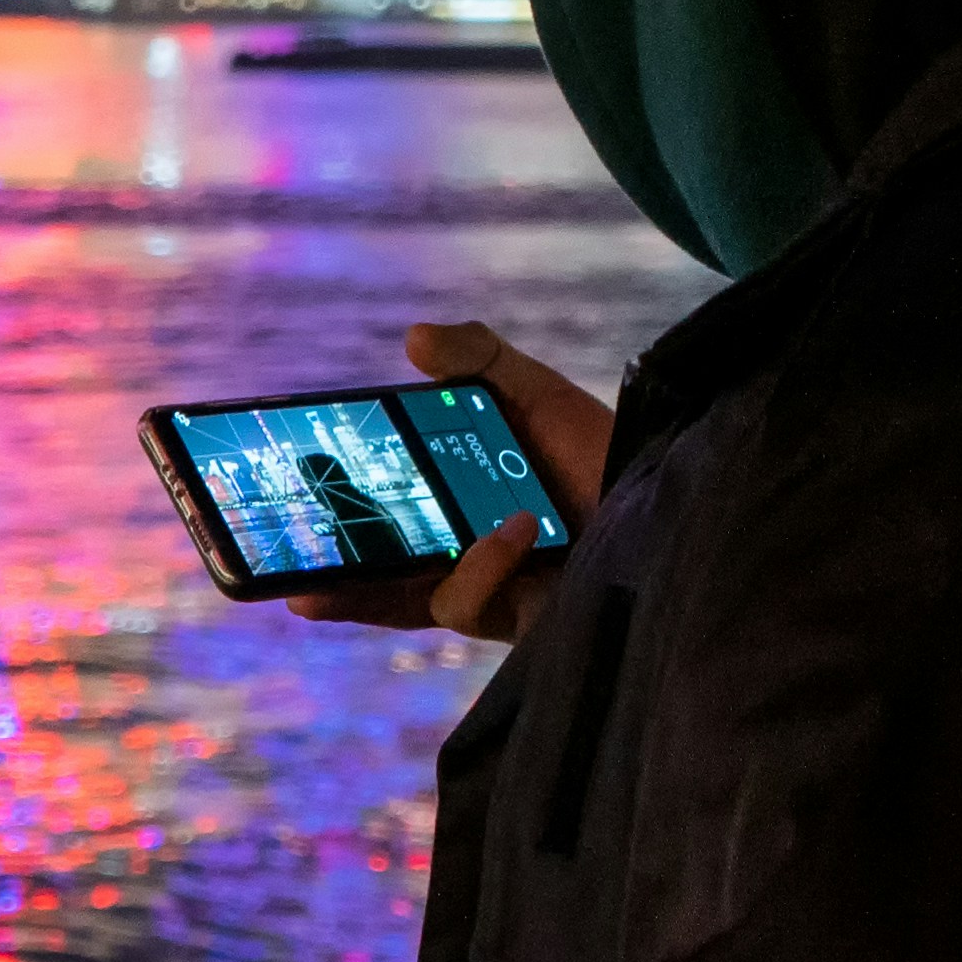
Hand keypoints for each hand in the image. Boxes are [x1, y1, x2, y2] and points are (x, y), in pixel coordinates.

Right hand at [287, 320, 612, 643]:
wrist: (670, 488)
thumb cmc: (602, 449)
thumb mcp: (536, 394)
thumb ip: (478, 360)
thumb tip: (413, 338)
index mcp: (457, 514)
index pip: (384, 533)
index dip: (336, 535)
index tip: (291, 519)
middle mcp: (469, 564)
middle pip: (383, 588)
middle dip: (337, 587)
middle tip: (296, 582)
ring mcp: (495, 598)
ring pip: (421, 602)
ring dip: (438, 563)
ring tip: (474, 518)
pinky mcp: (522, 622)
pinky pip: (470, 604)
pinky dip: (486, 563)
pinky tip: (517, 530)